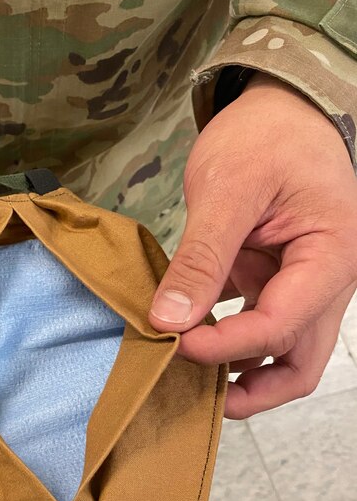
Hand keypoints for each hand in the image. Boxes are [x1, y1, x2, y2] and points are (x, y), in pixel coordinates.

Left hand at [148, 73, 356, 418]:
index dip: (225, 347)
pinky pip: (254, 324)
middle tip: (195, 394)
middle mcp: (324, 281)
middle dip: (250, 391)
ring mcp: (299, 284)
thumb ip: (201, 258)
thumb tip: (169, 320)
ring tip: (186, 371)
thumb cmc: (266, 133)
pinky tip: (185, 336)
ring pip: (279, 352)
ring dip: (238, 370)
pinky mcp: (273, 279)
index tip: (173, 343)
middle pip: (298, 364)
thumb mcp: (227, 188)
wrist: (279, 106)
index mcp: (331, 258)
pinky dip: (224, 338)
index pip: (281, 326)